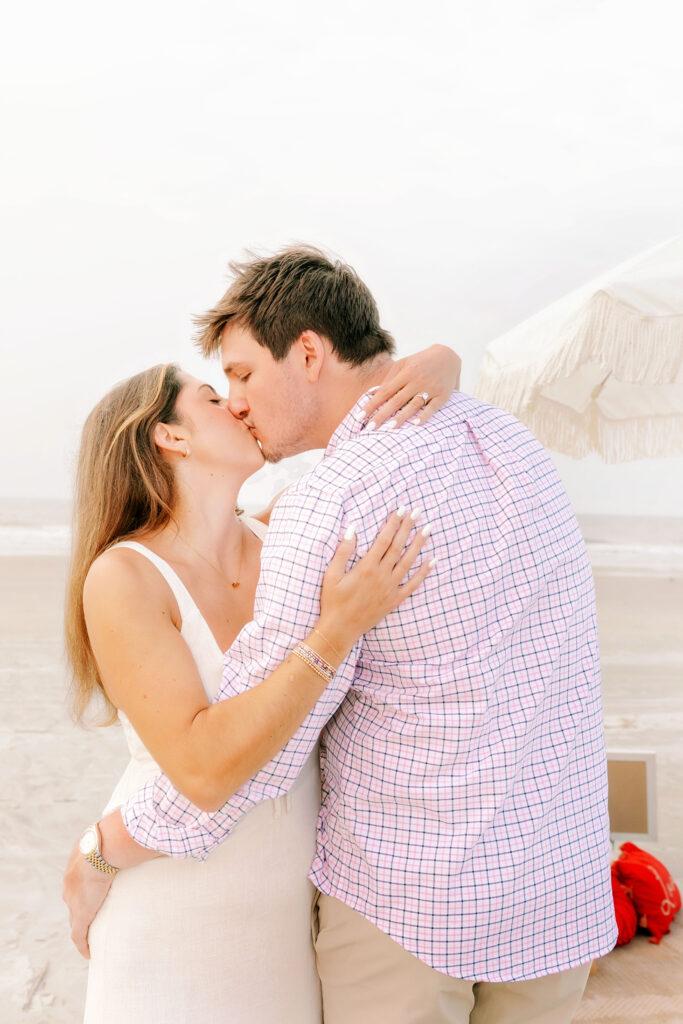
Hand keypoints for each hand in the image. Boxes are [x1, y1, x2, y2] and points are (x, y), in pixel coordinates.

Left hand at [62, 842, 114, 957]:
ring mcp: (74, 900)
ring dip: (83, 925)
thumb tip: (144, 835)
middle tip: (96, 912)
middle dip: (83, 906)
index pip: (79, 880)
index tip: (95, 891)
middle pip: (75, 899)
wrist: (102, 849)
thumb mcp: (114, 835)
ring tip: (93, 932)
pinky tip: (88, 953)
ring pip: (76, 918)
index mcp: (77, 863)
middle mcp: (70, 883)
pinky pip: (78, 935)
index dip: (87, 887)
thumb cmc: (114, 837)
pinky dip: (82, 945)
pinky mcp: (80, 915)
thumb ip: (123, 838)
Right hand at [319, 509, 434, 652]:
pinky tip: (432, 560)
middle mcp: (382, 576)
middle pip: (399, 546)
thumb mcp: (331, 575)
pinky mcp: (394, 600)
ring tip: (428, 529)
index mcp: (366, 567)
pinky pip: (413, 584)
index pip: (384, 539)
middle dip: (408, 527)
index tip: (400, 509)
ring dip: (419, 544)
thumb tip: (352, 529)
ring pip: (409, 561)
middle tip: (417, 511)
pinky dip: (424, 572)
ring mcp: (390, 588)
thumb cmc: (333, 601)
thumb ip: (343, 551)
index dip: (393, 523)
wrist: (340, 629)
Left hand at [360, 344, 461, 428]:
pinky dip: (425, 416)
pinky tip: (415, 425)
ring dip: (401, 417)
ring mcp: (430, 388)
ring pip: (413, 405)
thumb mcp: (404, 364)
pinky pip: (433, 407)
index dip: (372, 404)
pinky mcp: (443, 395)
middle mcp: (416, 380)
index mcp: (405, 373)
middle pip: (396, 401)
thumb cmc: (420, 362)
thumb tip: (372, 393)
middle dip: (382, 415)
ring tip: (389, 429)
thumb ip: (389, 379)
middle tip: (369, 428)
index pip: (385, 391)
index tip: (360, 416)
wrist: (448, 355)